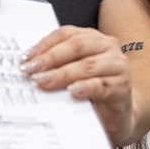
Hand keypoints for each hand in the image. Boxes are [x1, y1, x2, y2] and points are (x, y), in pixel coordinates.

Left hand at [20, 25, 133, 145]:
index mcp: (91, 37)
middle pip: (76, 46)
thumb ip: (56, 65)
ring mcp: (118, 65)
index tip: (26, 58)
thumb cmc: (91, 90)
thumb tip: (28, 65)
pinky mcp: (123, 87)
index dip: (44, 44)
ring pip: (87, 65)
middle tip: (32, 70)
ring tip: (44, 81)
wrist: (117, 115)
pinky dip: (86, 87)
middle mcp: (106, 46)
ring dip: (63, 74)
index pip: (65, 34)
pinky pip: (103, 85)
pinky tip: (73, 91)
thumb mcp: (72, 73)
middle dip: (51, 58)